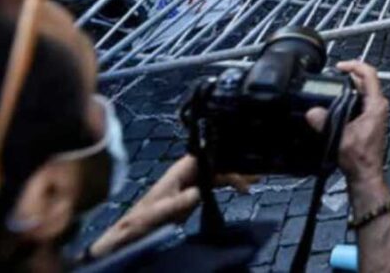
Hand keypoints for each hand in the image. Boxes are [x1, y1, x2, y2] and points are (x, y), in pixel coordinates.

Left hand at [89, 156, 255, 258]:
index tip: (242, 160)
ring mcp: (190, 182)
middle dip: (236, 164)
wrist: (132, 233)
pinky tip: (240, 187)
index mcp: (179, 171)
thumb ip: (177, 201)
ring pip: (218, 172)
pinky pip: (215, 183)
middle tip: (257, 173)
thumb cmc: (143, 220)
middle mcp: (187, 172)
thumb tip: (198, 192)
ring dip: (235, 174)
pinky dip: (229, 183)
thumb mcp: (159, 212)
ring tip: (256, 179)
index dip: (224, 155)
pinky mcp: (193, 193)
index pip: (206, 157)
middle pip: (216, 163)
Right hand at [306, 61, 388, 193]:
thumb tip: (312, 112)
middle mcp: (378, 106)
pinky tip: (335, 103)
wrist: (365, 174)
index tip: (340, 67)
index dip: (354, 65)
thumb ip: (324, 122)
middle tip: (333, 75)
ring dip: (347, 87)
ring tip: (332, 86)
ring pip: (362, 91)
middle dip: (348, 75)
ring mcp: (375, 113)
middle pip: (365, 80)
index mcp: (376, 105)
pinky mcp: (370, 120)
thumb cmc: (359, 158)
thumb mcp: (340, 137)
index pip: (369, 74)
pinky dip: (348, 98)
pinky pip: (359, 101)